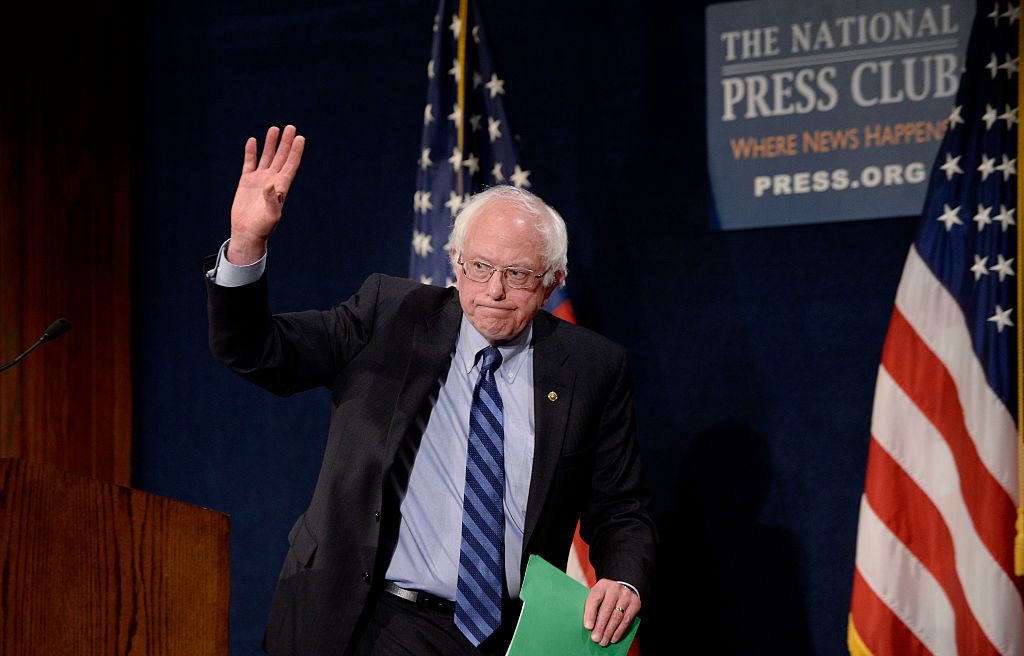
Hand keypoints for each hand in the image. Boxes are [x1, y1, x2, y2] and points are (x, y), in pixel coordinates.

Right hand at [228, 125, 304, 263]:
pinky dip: (251, 152)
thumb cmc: (262, 228)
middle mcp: (272, 181)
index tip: (300, 138)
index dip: (295, 152)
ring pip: (267, 157)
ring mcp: (259, 180)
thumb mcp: (271, 216)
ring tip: (274, 129)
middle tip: (290, 127)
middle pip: (281, 157)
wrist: (247, 233)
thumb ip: (272, 201)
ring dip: (271, 144)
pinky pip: (249, 163)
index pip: (291, 165)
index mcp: (282, 187)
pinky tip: (253, 141)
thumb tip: (272, 185)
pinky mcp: (246, 182)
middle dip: (285, 143)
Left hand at [583, 578, 639, 646]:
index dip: (590, 613)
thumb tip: (587, 626)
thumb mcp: (598, 595)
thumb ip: (592, 606)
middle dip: (600, 626)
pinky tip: (613, 639)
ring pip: (617, 617)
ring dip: (609, 632)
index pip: (595, 598)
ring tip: (603, 642)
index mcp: (602, 585)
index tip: (588, 627)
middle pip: (606, 609)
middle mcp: (615, 588)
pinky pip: (626, 621)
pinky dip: (619, 632)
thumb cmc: (605, 596)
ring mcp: (626, 596)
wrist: (624, 589)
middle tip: (595, 639)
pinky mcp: (635, 604)